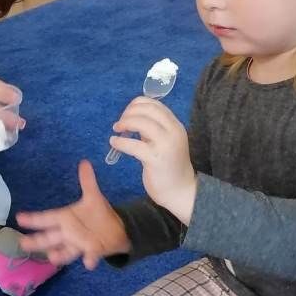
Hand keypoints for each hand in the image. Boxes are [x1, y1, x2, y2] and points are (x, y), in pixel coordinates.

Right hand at [17, 160, 130, 269]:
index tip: (19, 217)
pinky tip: (88, 262)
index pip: (47, 217)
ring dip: (59, 254)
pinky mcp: (92, 251)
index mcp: (66, 218)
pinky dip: (89, 259)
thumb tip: (84, 162)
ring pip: (65, 250)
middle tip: (23, 244)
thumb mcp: (93, 196)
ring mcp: (78, 243)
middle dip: (37, 241)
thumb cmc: (98, 213)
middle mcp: (68, 232)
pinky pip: (89, 255)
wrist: (116, 229)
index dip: (33, 219)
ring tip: (52, 257)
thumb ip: (87, 181)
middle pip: (49, 237)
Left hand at [109, 97, 196, 222]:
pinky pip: (134, 145)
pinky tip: (114, 142)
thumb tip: (132, 117)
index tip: (127, 113)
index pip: (155, 104)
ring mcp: (166, 145)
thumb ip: (152, 129)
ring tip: (117, 130)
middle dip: (129, 112)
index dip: (137, 104)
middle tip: (120, 123)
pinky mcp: (156, 159)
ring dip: (125, 123)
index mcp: (175, 125)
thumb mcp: (165, 142)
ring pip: (141, 123)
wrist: (181, 191)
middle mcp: (173, 132)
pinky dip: (120, 141)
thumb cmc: (170, 166)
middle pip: (148, 110)